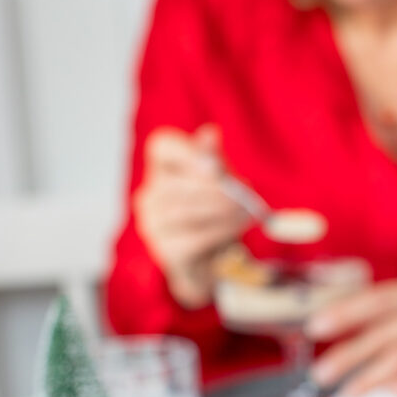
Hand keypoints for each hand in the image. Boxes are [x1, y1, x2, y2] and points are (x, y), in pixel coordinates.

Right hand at [133, 125, 250, 307]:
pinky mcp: (166, 251)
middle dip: (214, 190)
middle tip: (245, 195)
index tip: (216, 167)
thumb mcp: (218, 184)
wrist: (210, 263)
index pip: (162, 147)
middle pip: (176, 184)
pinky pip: (194, 237)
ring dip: (222, 212)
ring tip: (248, 212)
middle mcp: (149, 195)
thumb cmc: (214, 214)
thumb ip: (214, 160)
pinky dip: (220, 231)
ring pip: (185, 212)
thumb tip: (211, 132)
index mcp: (161, 168)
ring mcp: (153, 225)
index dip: (188, 154)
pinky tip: (238, 227)